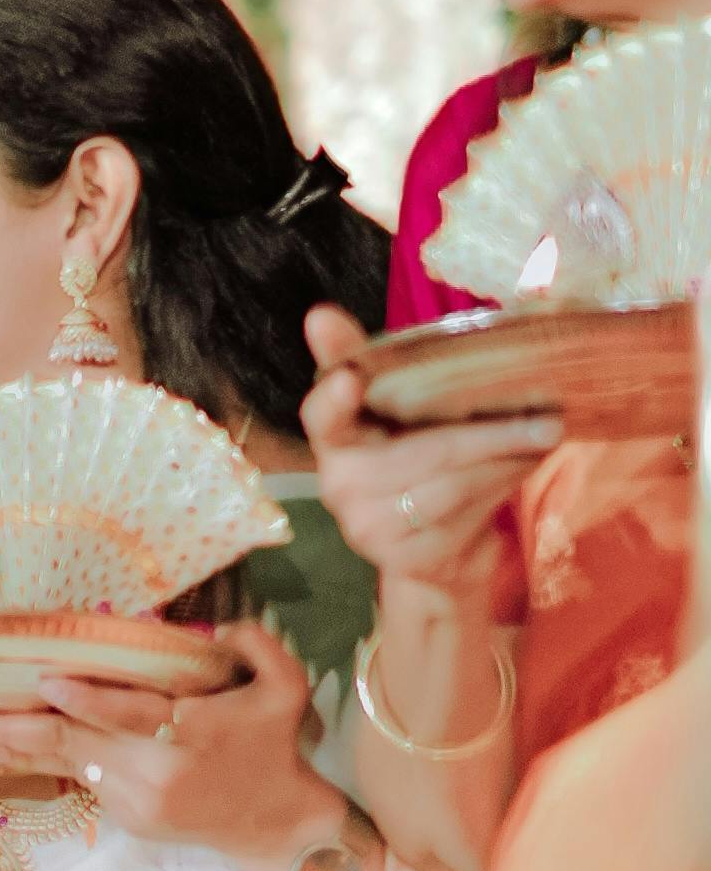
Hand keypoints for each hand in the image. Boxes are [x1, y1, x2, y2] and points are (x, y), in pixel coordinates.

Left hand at [24, 622, 333, 870]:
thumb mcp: (286, 687)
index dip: (87, 701)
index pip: (131, 716)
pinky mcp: (128, 818)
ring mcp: (138, 800)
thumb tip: (214, 626)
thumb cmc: (274, 745)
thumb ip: (256, 645)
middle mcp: (158, 771)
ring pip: (68, 764)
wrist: (273, 823)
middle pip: (76, 745)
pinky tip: (4, 748)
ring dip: (15, 747)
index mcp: (193, 734)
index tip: (45, 683)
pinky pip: (81, 779)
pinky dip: (46, 761)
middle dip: (15, 731)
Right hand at [298, 330, 530, 635]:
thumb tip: (323, 312)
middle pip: (423, 453)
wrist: (432, 552)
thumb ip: (376, 364)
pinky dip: (504, 487)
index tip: (348, 381)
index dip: (333, 400)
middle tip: (548, 419)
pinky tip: (524, 467)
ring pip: (454, 486)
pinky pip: (467, 516)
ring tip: (545, 437)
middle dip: (490, 435)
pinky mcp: (407, 557)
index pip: (321, 416)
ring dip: (508, 458)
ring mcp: (369, 528)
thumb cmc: (416, 461)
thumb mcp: (399, 413)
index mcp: (334, 440)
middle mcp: (340, 485)